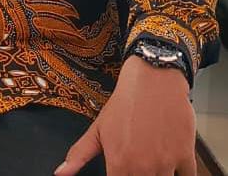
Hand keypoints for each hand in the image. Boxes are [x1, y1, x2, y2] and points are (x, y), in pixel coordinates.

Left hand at [55, 56, 194, 175]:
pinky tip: (172, 163)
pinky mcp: (185, 156)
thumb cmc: (125, 103)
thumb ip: (79, 154)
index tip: (123, 173)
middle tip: (138, 166)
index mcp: (119, 164)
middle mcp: (143, 168)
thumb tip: (60, 174)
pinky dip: (180, 173)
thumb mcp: (98, 128)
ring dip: (158, 174)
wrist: (153, 78)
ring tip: (152, 162)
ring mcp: (165, 163)